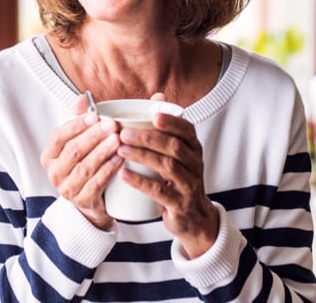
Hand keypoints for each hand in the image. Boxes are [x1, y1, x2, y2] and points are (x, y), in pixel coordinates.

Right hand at [40, 94, 122, 228]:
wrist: (91, 201)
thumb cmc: (84, 164)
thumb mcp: (79, 142)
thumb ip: (79, 120)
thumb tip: (82, 97)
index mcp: (49, 156)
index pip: (59, 136)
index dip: (76, 125)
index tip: (95, 115)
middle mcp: (54, 173)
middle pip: (73, 151)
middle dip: (93, 136)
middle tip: (111, 125)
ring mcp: (67, 189)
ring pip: (85, 167)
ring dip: (102, 152)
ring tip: (117, 140)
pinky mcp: (83, 201)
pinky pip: (96, 183)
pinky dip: (108, 170)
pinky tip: (120, 159)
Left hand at [117, 94, 218, 257]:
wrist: (194, 219)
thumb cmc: (178, 180)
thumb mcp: (178, 154)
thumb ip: (166, 127)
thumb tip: (157, 95)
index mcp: (193, 149)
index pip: (187, 130)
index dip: (171, 121)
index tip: (153, 114)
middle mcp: (195, 164)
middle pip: (174, 146)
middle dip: (148, 137)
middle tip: (122, 133)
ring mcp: (189, 185)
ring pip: (168, 166)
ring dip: (142, 156)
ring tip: (120, 149)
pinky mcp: (180, 205)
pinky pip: (160, 192)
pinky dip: (141, 182)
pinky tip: (124, 174)